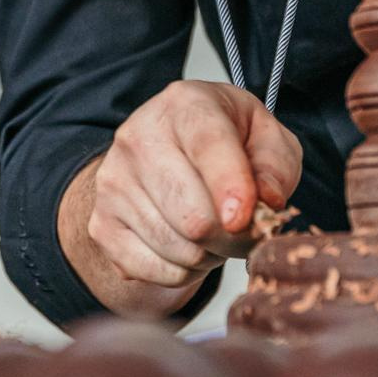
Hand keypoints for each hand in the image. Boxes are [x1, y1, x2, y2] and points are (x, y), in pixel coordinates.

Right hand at [65, 80, 302, 296]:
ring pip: (179, 249)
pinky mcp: (101, 224)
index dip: (230, 187)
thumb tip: (266, 202)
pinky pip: (156, 272)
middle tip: (244, 227)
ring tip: (214, 229)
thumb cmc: (226, 143)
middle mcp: (139, 138)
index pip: (207, 146)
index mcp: (185, 104)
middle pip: (193, 216)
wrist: (165, 151)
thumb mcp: (266, 138)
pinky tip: (187, 244)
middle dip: (233, 236)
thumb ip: (276, 166)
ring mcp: (114, 183)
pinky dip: (184, 271)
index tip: (244, 217)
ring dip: (211, 253)